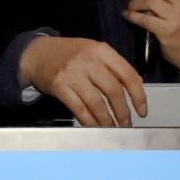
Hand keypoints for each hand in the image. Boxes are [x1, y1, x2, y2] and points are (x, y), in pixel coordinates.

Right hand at [19, 36, 146, 126]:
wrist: (37, 53)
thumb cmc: (70, 53)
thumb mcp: (93, 51)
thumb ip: (113, 65)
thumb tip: (138, 84)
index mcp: (101, 50)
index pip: (127, 74)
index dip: (138, 95)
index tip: (142, 110)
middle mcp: (88, 60)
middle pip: (113, 91)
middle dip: (123, 112)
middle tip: (127, 124)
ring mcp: (73, 74)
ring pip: (97, 103)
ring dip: (107, 120)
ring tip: (113, 129)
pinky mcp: (60, 86)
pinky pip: (79, 109)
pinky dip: (90, 121)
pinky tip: (96, 127)